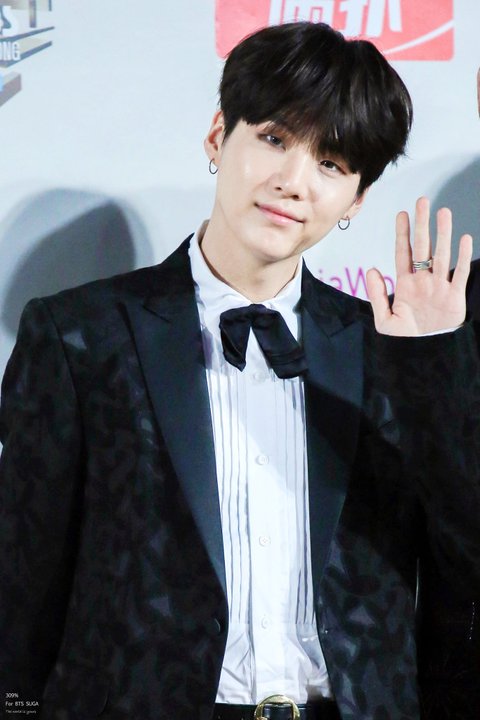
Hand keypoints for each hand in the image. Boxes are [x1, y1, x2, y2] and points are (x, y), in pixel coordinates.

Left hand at [366, 196, 472, 335]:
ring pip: (441, 254)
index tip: (401, 214)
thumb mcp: (385, 320)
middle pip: (423, 247)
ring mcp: (439, 286)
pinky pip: (460, 272)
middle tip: (422, 202)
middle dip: (422, 224)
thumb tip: (371, 270)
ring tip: (443, 212)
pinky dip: (462, 256)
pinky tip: (463, 239)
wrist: (425, 352)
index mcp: (406, 284)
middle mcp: (423, 280)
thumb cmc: (405, 338)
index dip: (403, 234)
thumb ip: (378, 295)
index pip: (404, 253)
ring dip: (443, 234)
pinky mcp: (454, 296)